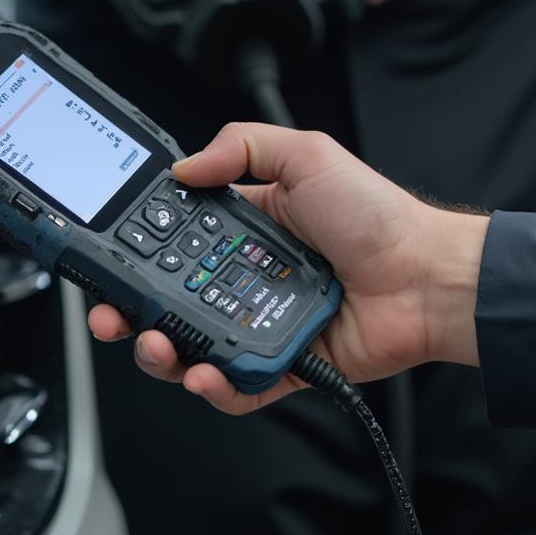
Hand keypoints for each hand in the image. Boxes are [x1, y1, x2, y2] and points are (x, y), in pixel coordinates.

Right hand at [88, 123, 487, 415]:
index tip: (109, 260)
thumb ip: (241, 147)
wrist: (426, 276)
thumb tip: (183, 168)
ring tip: (156, 345)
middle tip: (111, 316)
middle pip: (168, 301)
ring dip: (161, 352)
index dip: (135, 254)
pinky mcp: (282, 365)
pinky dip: (214, 387)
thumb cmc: (375, 215)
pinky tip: (202, 374)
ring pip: (191, 346)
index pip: (172, 243)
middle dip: (129, 313)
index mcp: (243, 229)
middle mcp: (244, 277)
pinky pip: (236, 385)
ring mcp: (260, 322)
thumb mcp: (306, 155)